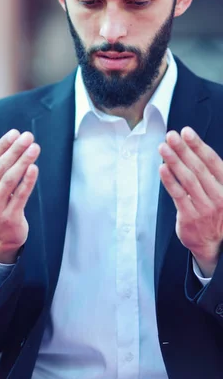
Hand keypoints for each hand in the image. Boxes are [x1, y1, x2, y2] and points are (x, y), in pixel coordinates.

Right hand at [0, 130, 39, 263]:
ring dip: (23, 161)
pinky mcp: (9, 218)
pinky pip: (20, 196)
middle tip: (28, 136)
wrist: (2, 236)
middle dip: (14, 150)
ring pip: (9, 180)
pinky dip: (27, 181)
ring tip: (35, 148)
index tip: (16, 133)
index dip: (2, 145)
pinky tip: (34, 168)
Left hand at [159, 127, 222, 276]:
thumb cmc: (215, 213)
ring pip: (187, 179)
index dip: (199, 146)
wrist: (214, 246)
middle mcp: (219, 196)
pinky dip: (169, 180)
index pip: (213, 162)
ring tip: (163, 147)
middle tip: (171, 135)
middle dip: (183, 149)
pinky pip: (178, 195)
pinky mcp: (190, 217)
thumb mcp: (221, 193)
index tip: (187, 132)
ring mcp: (204, 208)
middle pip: (199, 168)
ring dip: (174, 161)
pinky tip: (162, 168)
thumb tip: (193, 148)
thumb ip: (211, 174)